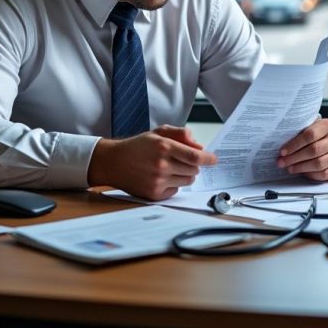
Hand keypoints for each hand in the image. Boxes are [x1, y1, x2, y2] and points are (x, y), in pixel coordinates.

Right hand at [87, 125, 216, 200]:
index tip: (214, 159)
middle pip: (194, 169)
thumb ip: (180, 134)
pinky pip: (176, 190)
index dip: (209, 159)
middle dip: (193, 164)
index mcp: (163, 147)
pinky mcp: (154, 194)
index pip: (195, 156)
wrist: (113, 162)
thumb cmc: (137, 147)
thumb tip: (199, 146)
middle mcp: (161, 165)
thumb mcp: (158, 133)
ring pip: (187, 180)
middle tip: (181, 160)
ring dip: (185, 174)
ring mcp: (158, 181)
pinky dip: (174, 184)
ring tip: (170, 168)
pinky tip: (161, 177)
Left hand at [277, 118, 327, 180]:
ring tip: (290, 168)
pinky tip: (303, 173)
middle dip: (295, 158)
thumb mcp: (308, 129)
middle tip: (282, 162)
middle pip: (314, 150)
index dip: (294, 145)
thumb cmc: (315, 137)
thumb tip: (278, 141)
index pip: (310, 135)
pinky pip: (325, 174)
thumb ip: (297, 133)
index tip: (283, 152)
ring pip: (319, 163)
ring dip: (301, 168)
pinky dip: (312, 175)